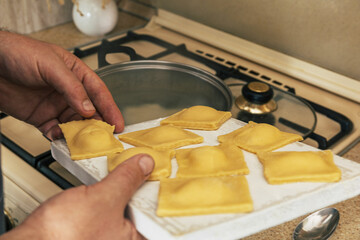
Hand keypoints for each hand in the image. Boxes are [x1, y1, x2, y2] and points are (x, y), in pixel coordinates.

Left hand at [0, 31, 123, 139]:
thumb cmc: (19, 53)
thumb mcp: (51, 65)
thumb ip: (71, 87)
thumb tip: (88, 107)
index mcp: (76, 74)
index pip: (98, 92)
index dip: (110, 108)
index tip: (117, 123)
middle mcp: (68, 91)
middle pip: (90, 111)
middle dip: (98, 124)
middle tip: (105, 137)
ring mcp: (55, 105)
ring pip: (74, 124)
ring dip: (79, 133)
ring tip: (83, 141)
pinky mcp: (41, 117)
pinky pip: (55, 131)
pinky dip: (59, 137)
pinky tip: (60, 139)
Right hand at [0, 154, 153, 239]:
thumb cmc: (63, 235)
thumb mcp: (104, 198)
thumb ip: (127, 180)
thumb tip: (144, 165)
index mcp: (133, 239)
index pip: (158, 214)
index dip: (161, 191)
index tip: (162, 172)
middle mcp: (122, 239)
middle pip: (142, 206)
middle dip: (142, 185)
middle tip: (145, 166)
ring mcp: (107, 234)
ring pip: (124, 204)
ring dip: (123, 186)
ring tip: (126, 170)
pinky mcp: (92, 228)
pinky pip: (107, 205)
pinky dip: (108, 191)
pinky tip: (106, 181)